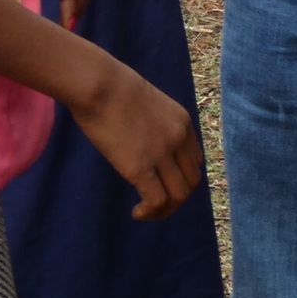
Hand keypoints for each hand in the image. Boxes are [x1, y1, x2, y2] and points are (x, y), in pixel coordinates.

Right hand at [68, 58, 204, 220]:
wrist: (101, 84)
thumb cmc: (113, 89)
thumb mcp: (146, 104)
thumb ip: (152, 124)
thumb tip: (141, 139)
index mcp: (183, 122)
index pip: (195, 160)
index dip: (181, 177)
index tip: (161, 183)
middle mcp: (179, 139)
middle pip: (191, 180)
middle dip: (176, 198)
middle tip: (153, 203)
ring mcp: (162, 153)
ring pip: (179, 195)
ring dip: (164, 210)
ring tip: (145, 212)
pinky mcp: (140, 167)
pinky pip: (157, 200)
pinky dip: (150, 212)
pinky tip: (136, 212)